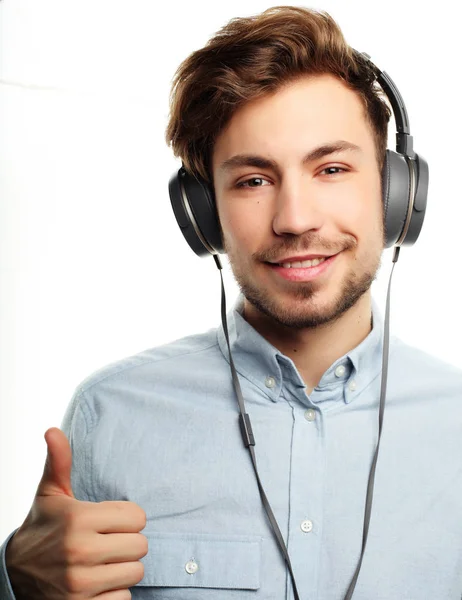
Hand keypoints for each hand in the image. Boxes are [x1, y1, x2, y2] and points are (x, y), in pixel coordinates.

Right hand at [5, 427, 147, 598]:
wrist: (14, 574)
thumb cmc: (43, 526)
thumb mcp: (50, 493)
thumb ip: (59, 461)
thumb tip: (53, 430)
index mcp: (78, 519)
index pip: (138, 517)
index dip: (127, 518)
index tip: (111, 521)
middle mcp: (80, 552)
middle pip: (141, 546)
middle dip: (128, 543)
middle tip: (108, 542)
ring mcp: (80, 584)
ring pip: (136, 572)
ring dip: (124, 568)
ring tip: (103, 562)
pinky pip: (124, 599)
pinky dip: (115, 593)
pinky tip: (98, 583)